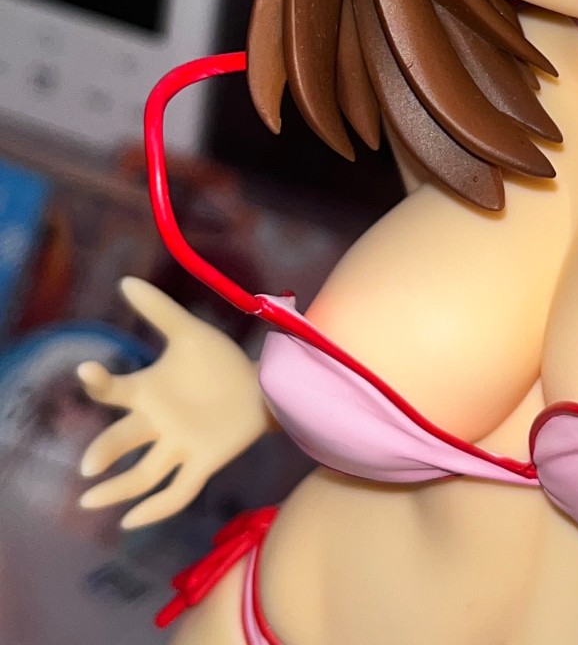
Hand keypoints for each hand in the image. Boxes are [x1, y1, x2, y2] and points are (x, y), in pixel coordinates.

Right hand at [77, 277, 270, 528]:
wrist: (265, 382)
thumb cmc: (219, 361)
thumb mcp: (189, 334)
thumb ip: (160, 310)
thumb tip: (125, 281)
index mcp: (149, 392)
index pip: (116, 392)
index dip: (100, 382)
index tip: (87, 369)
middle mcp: (158, 424)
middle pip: (124, 441)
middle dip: (106, 452)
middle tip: (90, 464)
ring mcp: (180, 445)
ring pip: (143, 474)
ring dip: (118, 489)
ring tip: (92, 500)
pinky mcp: (205, 462)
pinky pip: (178, 491)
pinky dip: (156, 509)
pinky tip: (131, 523)